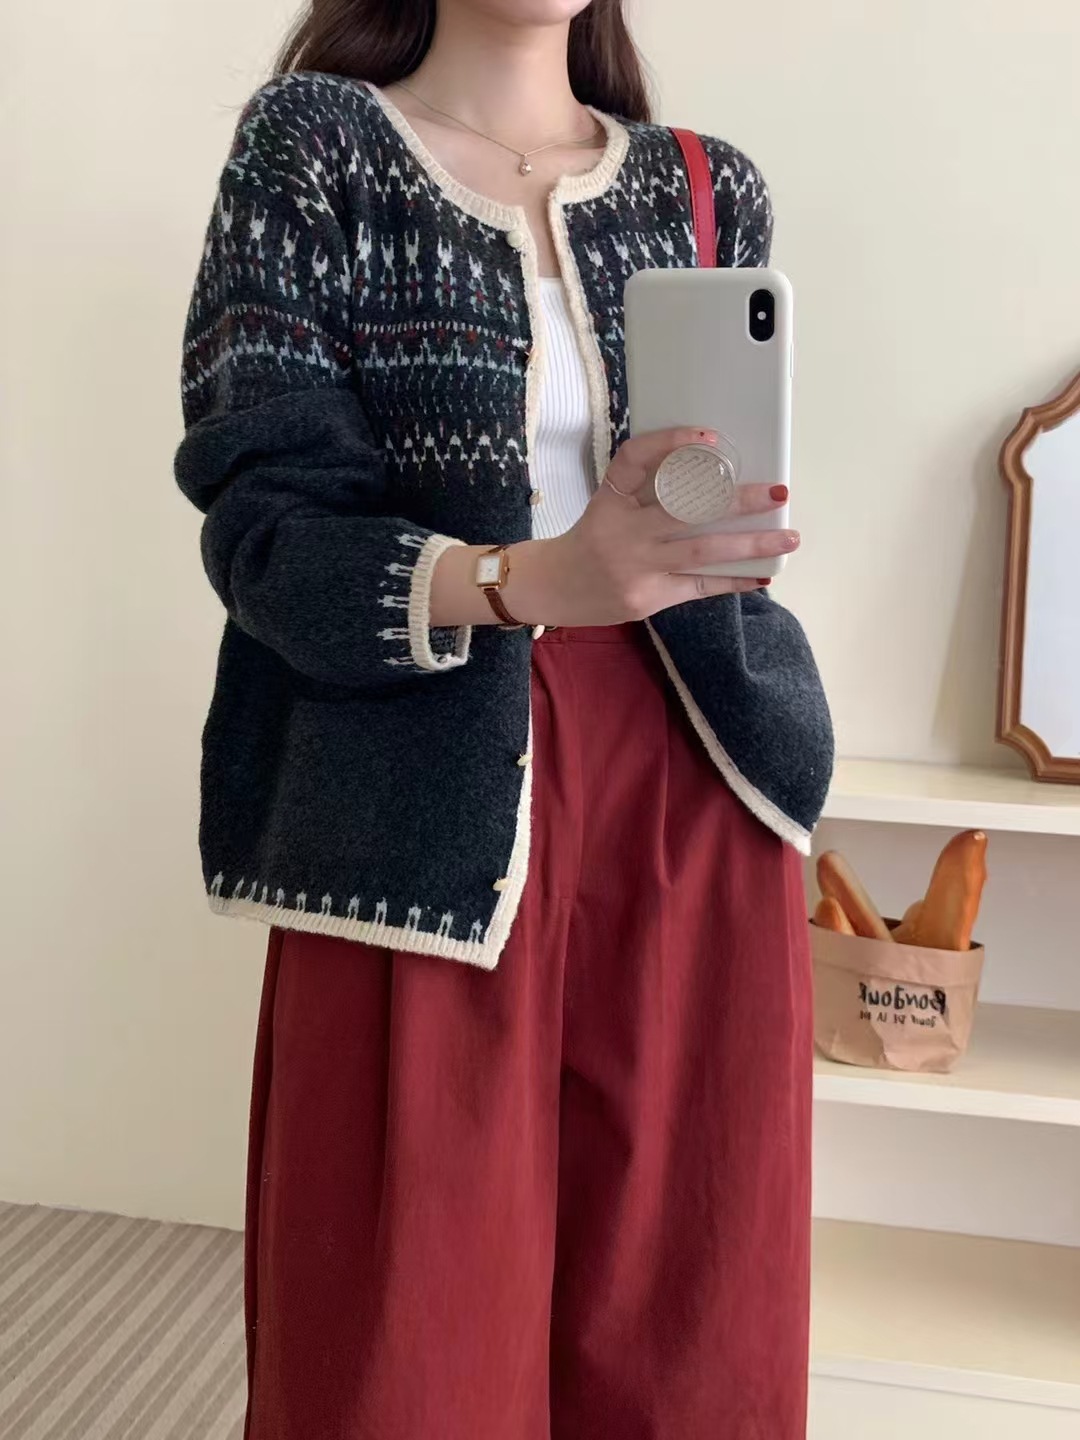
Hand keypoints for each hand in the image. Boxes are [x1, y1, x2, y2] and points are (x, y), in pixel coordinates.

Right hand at [507, 428, 798, 627]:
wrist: (550, 588)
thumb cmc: (590, 540)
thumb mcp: (607, 504)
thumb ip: (648, 491)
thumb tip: (717, 483)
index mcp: (611, 498)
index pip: (637, 457)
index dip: (672, 442)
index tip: (710, 437)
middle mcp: (623, 530)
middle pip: (686, 508)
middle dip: (738, 499)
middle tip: (777, 491)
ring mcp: (636, 566)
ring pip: (702, 551)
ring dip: (751, 544)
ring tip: (788, 537)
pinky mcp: (646, 597)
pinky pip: (699, 586)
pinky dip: (733, 580)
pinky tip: (761, 575)